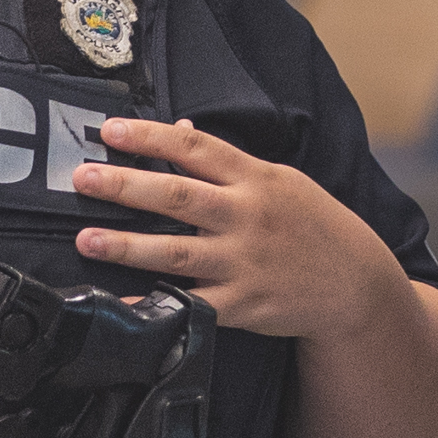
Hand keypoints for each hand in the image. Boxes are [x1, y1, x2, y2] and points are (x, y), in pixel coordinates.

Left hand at [71, 117, 403, 339]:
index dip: (151, 137)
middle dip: (126, 186)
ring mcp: (244, 262)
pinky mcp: (243, 304)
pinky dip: (157, 307)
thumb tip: (177, 131)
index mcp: (256, 179)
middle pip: (178, 197)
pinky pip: (192, 305)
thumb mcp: (280, 182)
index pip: (196, 149)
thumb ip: (227, 163)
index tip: (109, 130)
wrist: (356, 284)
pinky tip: (124, 305)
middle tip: (82, 178)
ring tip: (86, 239)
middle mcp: (248, 217)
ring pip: (177, 251)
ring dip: (127, 245)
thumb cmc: (312, 226)